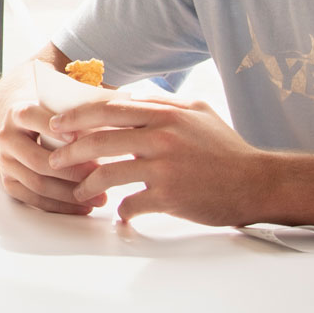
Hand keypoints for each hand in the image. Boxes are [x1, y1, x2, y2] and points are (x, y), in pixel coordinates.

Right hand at [0, 67, 95, 215]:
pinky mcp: (9, 183)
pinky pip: (35, 200)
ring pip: (38, 183)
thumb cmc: (51, 117)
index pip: (31, 117)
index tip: (77, 137)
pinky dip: (61, 206)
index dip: (51, 126)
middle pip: (37, 159)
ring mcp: (5, 162)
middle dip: (71, 170)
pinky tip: (84, 206)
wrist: (20, 132)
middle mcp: (6, 137)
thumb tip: (120, 103)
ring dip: (70, 194)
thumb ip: (82, 106)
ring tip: (99, 197)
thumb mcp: (60, 106)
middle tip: (99, 175)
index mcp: (18, 113)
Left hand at [47, 78, 266, 225]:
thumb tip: (133, 97)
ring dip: (87, 185)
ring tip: (80, 192)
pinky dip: (122, 212)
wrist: (258, 182)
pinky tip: (121, 214)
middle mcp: (160, 137)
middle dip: (69, 152)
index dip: (77, 118)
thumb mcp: (198, 112)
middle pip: (99, 141)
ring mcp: (163, 168)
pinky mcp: (169, 197)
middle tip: (55, 160)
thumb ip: (164, 103)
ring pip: (107, 175)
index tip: (58, 127)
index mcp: (164, 114)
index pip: (108, 110)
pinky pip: (131, 205)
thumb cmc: (227, 148)